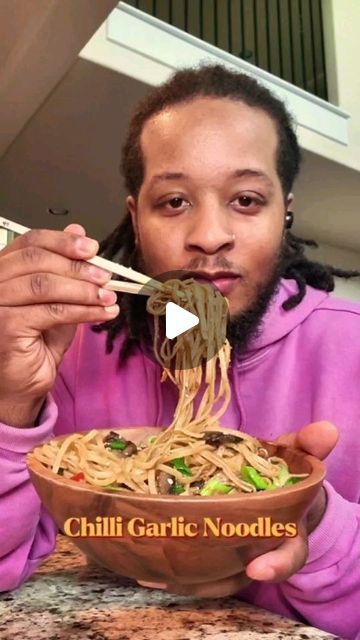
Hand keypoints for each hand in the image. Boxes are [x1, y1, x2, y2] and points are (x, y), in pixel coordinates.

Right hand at [0, 224, 119, 425]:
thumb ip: (63, 268)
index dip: (63, 242)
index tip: (92, 249)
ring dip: (83, 290)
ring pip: (44, 285)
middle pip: (37, 261)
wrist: (20, 386)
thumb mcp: (54, 300)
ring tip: (108, 297)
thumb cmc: (34, 344)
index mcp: (0, 271)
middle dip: (77, 267)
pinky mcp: (4, 325)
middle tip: (106, 277)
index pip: (29, 243)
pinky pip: (51, 312)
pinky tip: (102, 313)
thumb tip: (78, 232)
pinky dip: (82, 311)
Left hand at [140, 421, 337, 597]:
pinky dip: (173, 568)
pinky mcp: (211, 553)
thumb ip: (309, 444)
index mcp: (286, 532)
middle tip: (181, 575)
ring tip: (153, 569)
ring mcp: (234, 556)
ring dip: (184, 578)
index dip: (276, 565)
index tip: (257, 568)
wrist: (274, 492)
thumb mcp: (297, 456)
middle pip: (240, 575)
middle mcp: (260, 551)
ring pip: (212, 578)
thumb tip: (327, 429)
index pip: (288, 555)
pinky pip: (194, 569)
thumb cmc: (283, 475)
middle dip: (213, 576)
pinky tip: (146, 563)